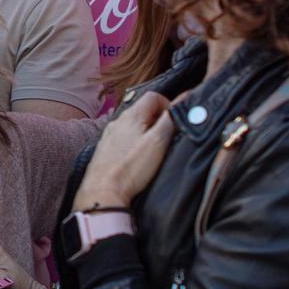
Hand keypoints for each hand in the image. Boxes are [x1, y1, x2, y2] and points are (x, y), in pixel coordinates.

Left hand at [72, 92, 173, 210]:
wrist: (104, 192)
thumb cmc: (131, 168)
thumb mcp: (158, 142)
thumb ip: (171, 119)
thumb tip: (184, 99)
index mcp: (132, 116)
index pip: (153, 96)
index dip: (168, 105)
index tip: (174, 121)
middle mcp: (117, 122)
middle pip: (142, 111)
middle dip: (157, 120)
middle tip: (166, 138)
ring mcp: (109, 136)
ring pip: (132, 126)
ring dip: (145, 133)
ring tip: (152, 151)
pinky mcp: (104, 150)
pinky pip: (122, 140)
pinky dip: (133, 144)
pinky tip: (136, 159)